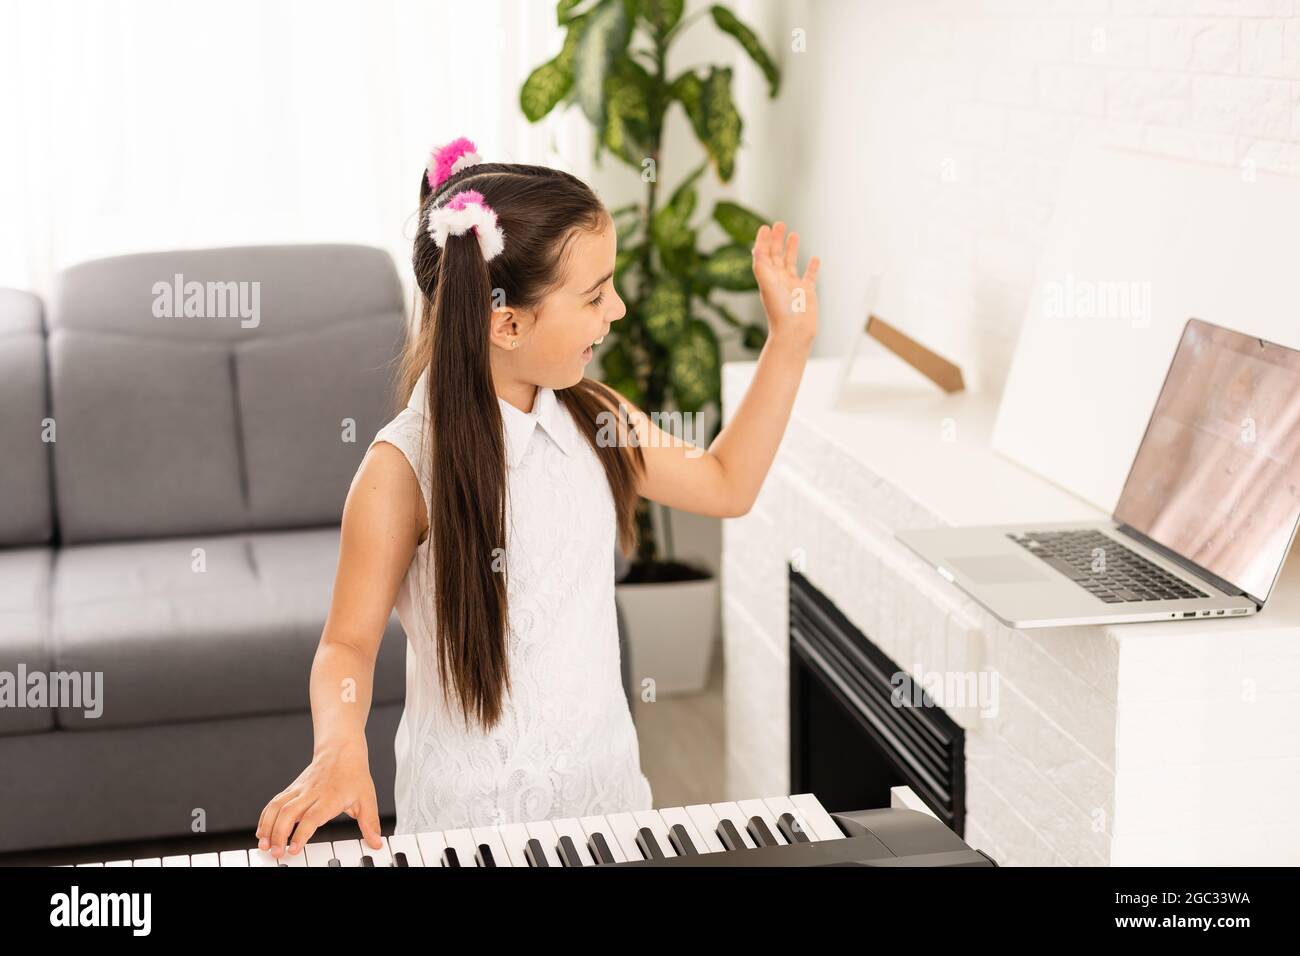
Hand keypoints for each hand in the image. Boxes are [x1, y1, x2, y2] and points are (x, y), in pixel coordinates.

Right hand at [256, 738, 382, 857]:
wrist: (342, 750)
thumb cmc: (354, 775)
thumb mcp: (367, 798)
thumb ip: (370, 822)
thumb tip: (376, 842)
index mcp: (330, 797)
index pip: (312, 817)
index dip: (301, 833)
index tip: (293, 849)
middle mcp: (311, 793)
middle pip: (288, 812)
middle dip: (278, 834)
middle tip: (276, 852)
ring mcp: (299, 789)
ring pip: (276, 806)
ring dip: (267, 826)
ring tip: (264, 845)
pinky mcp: (292, 788)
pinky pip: (274, 802)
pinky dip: (265, 818)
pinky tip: (262, 831)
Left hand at [752, 221, 818, 350]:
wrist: (794, 332)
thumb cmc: (779, 310)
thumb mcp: (767, 284)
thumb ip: (761, 264)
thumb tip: (755, 246)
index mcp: (767, 277)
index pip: (763, 255)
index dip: (763, 241)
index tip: (765, 227)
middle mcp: (779, 280)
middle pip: (776, 255)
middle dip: (777, 239)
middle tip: (779, 223)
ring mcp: (793, 286)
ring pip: (791, 262)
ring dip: (792, 248)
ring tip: (794, 234)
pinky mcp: (807, 292)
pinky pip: (809, 276)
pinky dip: (812, 267)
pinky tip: (814, 258)